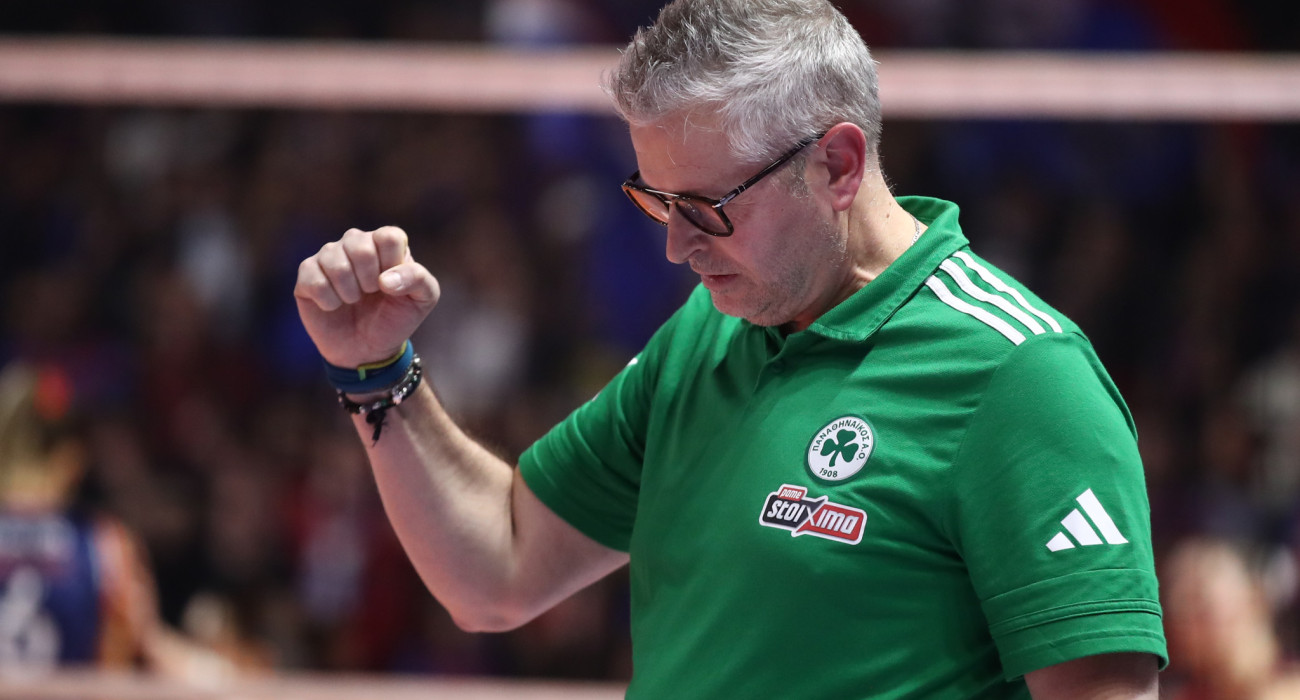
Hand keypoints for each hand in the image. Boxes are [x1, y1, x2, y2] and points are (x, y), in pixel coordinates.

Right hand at [294, 226, 439, 367]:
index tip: (391, 285)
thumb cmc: (395, 318)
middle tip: (371, 294)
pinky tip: (334, 305)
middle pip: (360, 246)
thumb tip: (385, 280)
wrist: (367, 349)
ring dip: (349, 292)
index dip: (392, 265)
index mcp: (385, 242)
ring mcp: (329, 256)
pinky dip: (328, 301)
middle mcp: (356, 242)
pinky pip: (314, 280)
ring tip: (353, 300)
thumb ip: (419, 279)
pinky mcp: (307, 273)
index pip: (389, 237)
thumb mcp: (423, 300)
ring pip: (335, 262)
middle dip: (369, 280)